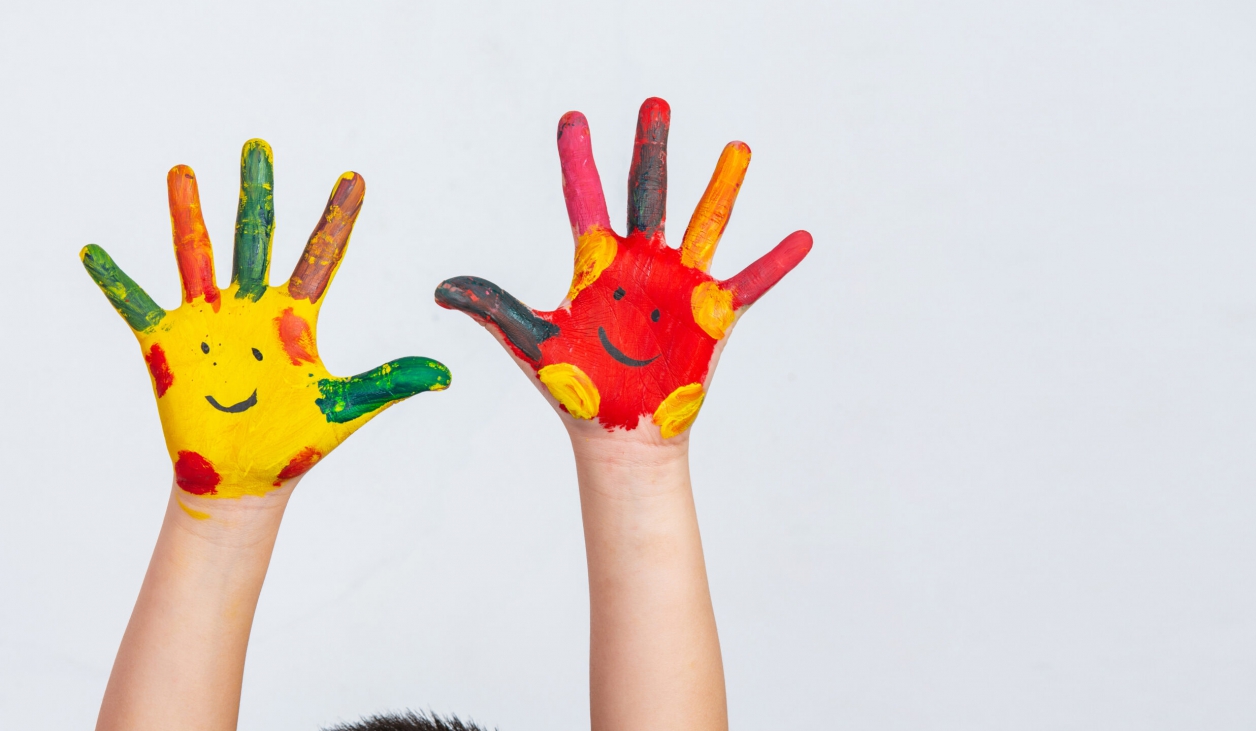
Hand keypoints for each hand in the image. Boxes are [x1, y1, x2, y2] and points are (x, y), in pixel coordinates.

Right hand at [82, 139, 450, 499]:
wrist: (246, 481)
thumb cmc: (295, 443)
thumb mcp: (346, 406)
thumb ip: (391, 382)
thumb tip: (446, 375)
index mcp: (295, 317)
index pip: (321, 255)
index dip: (337, 218)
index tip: (355, 177)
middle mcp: (251, 308)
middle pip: (255, 236)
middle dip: (257, 192)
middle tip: (258, 145)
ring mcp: (207, 322)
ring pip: (197, 255)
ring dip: (188, 214)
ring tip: (183, 170)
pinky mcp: (168, 345)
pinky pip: (135, 305)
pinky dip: (115, 280)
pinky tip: (94, 251)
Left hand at [436, 97, 810, 439]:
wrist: (619, 435)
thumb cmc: (577, 390)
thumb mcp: (532, 342)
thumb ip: (493, 307)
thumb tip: (441, 287)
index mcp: (597, 265)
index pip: (585, 198)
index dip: (577, 159)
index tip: (572, 119)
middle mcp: (641, 264)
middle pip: (648, 193)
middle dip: (650, 149)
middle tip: (654, 105)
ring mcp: (680, 286)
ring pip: (705, 223)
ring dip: (722, 186)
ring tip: (736, 146)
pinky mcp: (712, 316)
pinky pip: (750, 282)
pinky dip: (775, 262)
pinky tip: (801, 238)